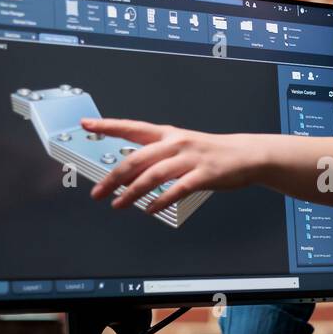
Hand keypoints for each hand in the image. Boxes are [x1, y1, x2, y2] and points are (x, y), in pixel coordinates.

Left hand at [81, 118, 263, 216]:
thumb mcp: (181, 145)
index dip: (108, 126)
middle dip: (114, 177)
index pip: (132, 127)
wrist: (245, 155)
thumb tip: (128, 170)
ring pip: (153, 175)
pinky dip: (161, 200)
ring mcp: (190, 158)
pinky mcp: (203, 175)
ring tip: (118, 204)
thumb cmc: (210, 152)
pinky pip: (177, 189)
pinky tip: (151, 209)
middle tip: (97, 192)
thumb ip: (156, 155)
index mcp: (168, 134)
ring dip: (132, 192)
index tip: (87, 124)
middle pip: (137, 158)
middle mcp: (175, 143)